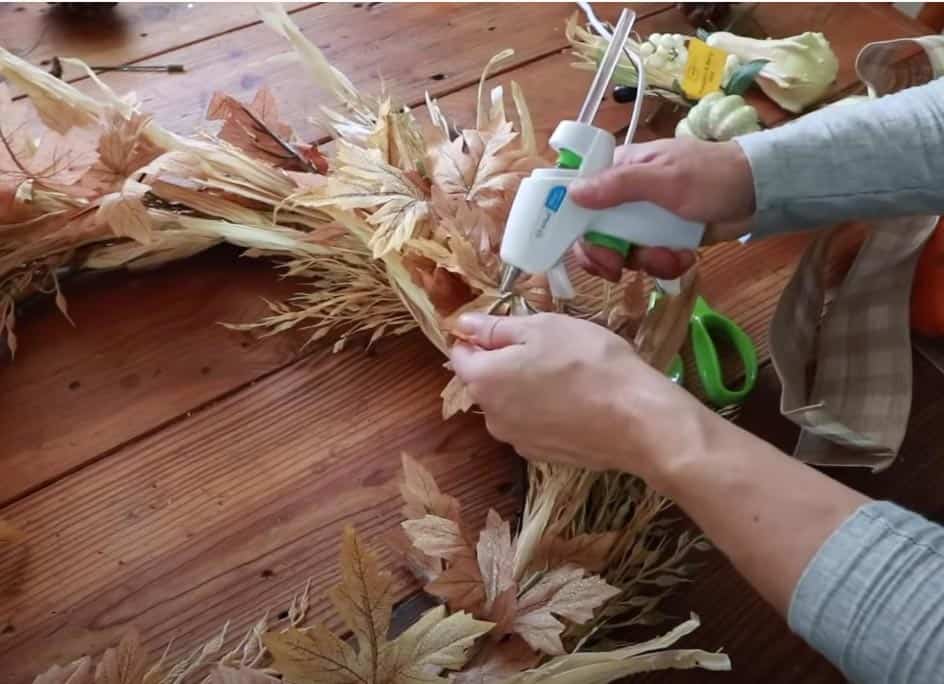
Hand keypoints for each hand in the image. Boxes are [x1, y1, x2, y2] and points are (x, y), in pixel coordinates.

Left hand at [449, 312, 711, 482]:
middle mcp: (490, 416)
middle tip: (547, 347)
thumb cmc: (587, 362)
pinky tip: (574, 401)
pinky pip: (533, 425)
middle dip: (506, 362)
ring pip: (510, 404)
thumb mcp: (542, 328)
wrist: (636, 419)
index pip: (460, 354)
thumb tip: (460, 325)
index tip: (509, 326)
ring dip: (526, 388)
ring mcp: (516, 441)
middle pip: (486, 381)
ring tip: (565, 374)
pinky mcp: (543, 456)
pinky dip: (544, 412)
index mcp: (483, 381)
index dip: (479, 336)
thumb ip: (495, 328)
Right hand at [570, 138, 755, 280]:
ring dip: (645, 262)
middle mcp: (626, 196)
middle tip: (618, 269)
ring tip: (670, 257)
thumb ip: (618, 186)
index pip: (578, 196)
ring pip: (622, 252)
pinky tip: (685, 257)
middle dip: (608, 255)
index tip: (581, 246)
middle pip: (594, 234)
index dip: (571, 223)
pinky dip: (666, 264)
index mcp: (619, 171)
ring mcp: (644, 220)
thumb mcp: (664, 178)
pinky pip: (649, 260)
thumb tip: (572, 193)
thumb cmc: (711, 175)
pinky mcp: (663, 238)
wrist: (760, 194)